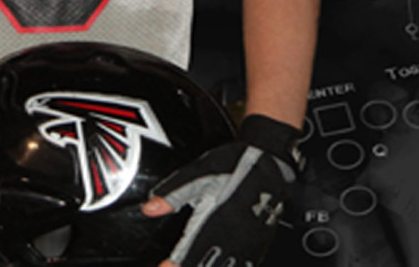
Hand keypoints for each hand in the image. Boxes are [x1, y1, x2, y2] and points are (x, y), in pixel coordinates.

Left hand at [141, 115, 301, 266]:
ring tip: (195, 263)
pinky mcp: (258, 245)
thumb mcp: (197, 175)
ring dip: (208, 266)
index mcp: (211, 223)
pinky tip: (219, 264)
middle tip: (172, 266)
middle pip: (205, 266)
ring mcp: (246, 246)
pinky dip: (228, 266)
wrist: (269, 162)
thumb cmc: (232, 165)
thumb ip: (173, 194)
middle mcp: (229, 240)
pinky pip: (244, 266)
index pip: (187, 254)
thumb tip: (149, 209)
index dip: (173, 265)